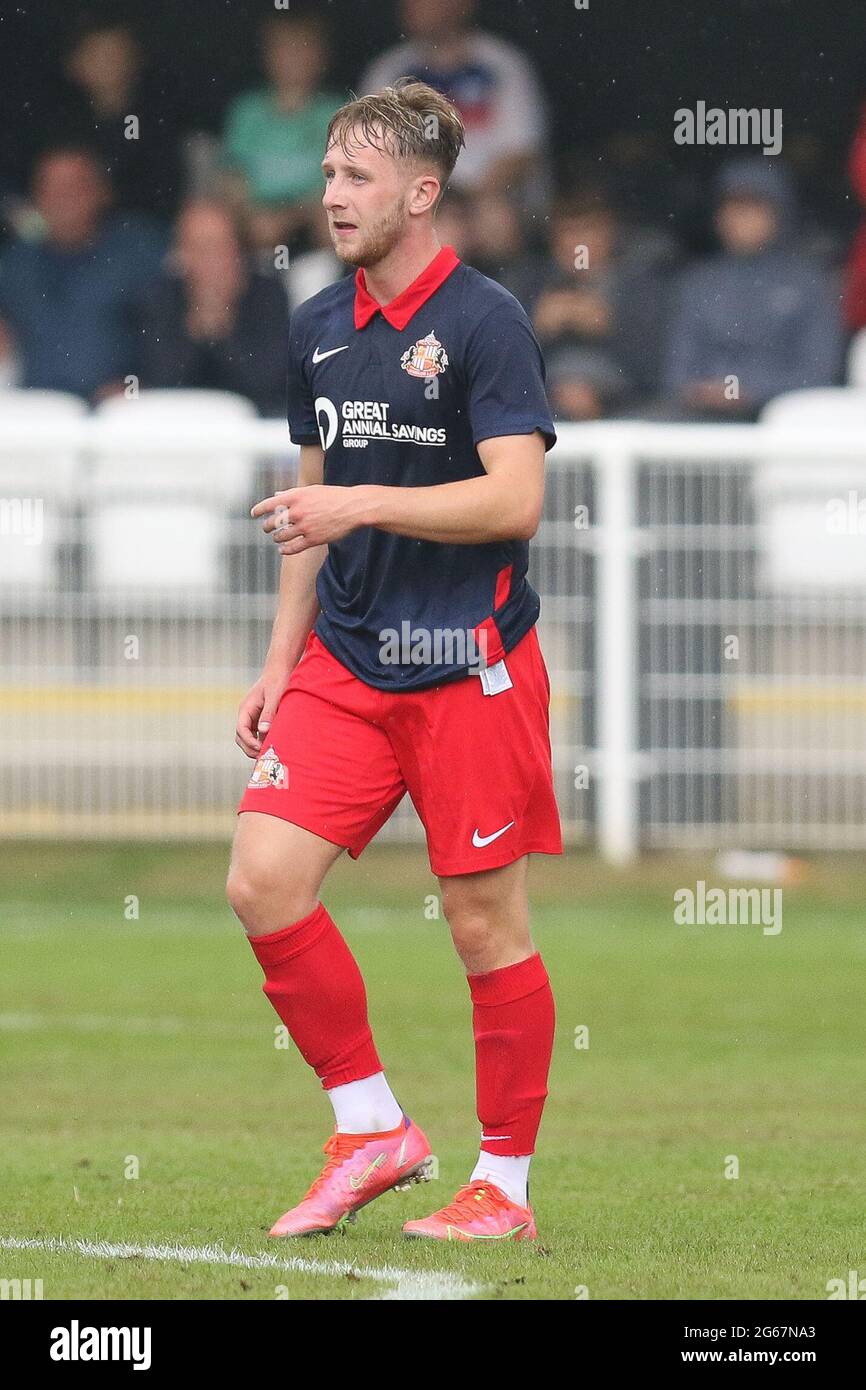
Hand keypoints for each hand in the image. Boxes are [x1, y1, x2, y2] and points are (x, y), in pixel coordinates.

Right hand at [235, 663, 290, 757]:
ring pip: (248, 739)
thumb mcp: (274, 695)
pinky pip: (258, 736)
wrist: (280, 671)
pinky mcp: (260, 721)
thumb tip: (263, 731)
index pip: (241, 729)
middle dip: (250, 749)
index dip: (249, 741)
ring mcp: (252, 718)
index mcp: (246, 708)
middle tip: (264, 757)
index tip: (260, 748)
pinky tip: (274, 746)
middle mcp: (246, 715)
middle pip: (241, 738)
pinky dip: (263, 743)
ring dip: (256, 748)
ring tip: (270, 755)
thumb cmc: (277, 680)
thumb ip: (269, 713)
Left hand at [251, 485, 372, 553]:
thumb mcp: (312, 490)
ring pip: (281, 536)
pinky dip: (285, 550)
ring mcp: (305, 526)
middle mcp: (297, 511)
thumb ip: (292, 493)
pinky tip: (282, 550)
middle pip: (273, 522)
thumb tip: (277, 495)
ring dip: (276, 538)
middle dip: (267, 526)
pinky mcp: (313, 539)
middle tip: (267, 528)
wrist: (353, 507)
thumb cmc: (334, 496)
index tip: (254, 514)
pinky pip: (294, 548)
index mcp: (296, 496)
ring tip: (277, 538)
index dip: (258, 510)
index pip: (269, 504)